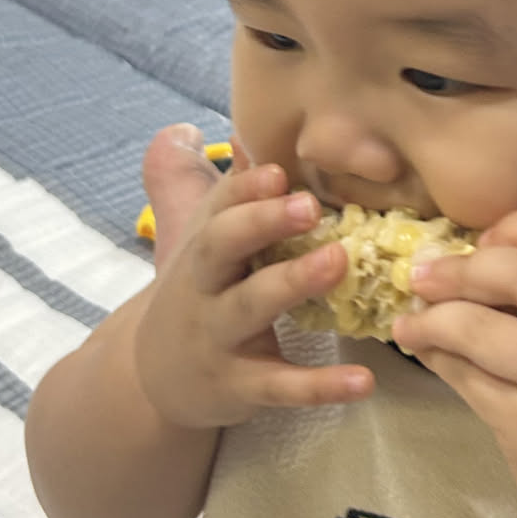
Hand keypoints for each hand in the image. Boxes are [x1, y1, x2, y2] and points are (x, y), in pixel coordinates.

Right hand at [132, 126, 372, 430]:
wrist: (152, 380)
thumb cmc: (199, 294)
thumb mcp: (203, 241)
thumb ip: (228, 191)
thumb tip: (248, 130)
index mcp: (201, 246)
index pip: (217, 207)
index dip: (245, 187)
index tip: (279, 169)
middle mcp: (201, 287)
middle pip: (219, 246)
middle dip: (260, 223)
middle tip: (310, 204)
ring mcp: (216, 337)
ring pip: (249, 308)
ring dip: (292, 282)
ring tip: (340, 262)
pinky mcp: (238, 387)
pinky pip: (280, 386)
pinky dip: (321, 385)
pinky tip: (364, 380)